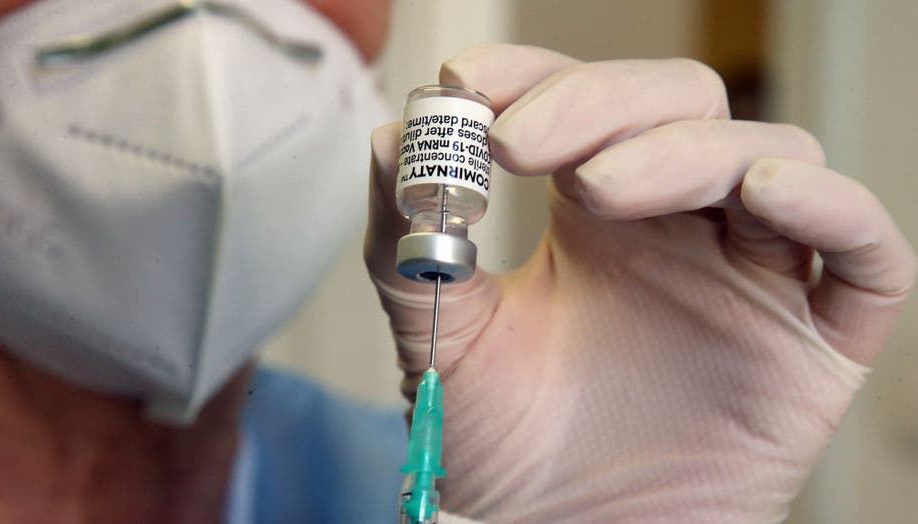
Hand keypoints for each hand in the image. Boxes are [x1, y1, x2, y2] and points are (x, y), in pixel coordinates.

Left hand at [365, 44, 915, 522]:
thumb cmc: (508, 446)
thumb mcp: (442, 333)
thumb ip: (408, 238)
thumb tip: (393, 138)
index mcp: (598, 215)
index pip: (589, 101)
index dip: (538, 75)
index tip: (472, 87)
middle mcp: (681, 228)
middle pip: (681, 105)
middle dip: (599, 105)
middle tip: (517, 143)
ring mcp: (754, 275)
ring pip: (765, 156)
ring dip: (683, 150)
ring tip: (597, 187)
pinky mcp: (817, 339)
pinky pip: (863, 251)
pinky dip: (828, 207)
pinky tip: (757, 195)